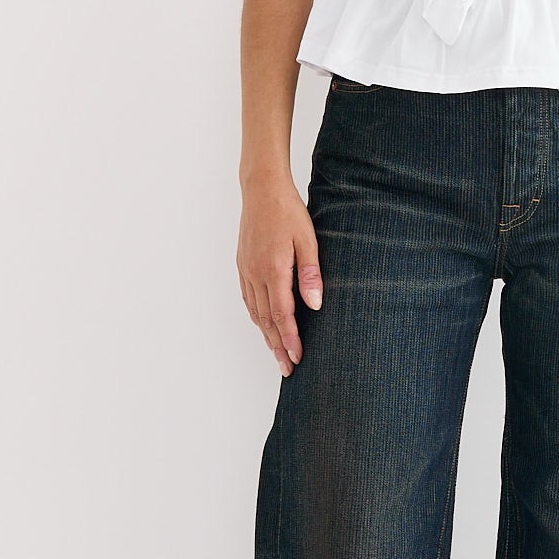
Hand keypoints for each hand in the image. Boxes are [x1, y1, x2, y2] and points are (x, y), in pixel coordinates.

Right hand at [238, 175, 323, 376]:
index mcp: (273, 269)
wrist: (261, 189)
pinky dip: (256, 317)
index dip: (290, 339)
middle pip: (266, 320)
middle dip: (278, 346)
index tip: (298, 358)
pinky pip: (248, 299)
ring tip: (277, 354)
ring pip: (255, 312)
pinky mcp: (242, 265)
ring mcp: (246, 270)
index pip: (282, 314)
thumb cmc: (288, 211)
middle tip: (287, 368)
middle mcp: (256, 274)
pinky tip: (263, 325)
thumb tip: (315, 304)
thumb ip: (311, 272)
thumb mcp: (307, 239)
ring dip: (266, 336)